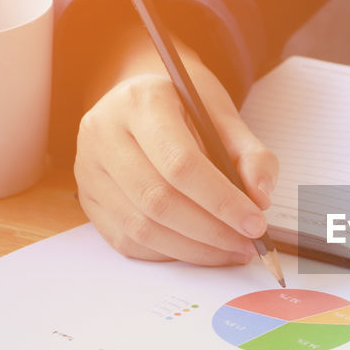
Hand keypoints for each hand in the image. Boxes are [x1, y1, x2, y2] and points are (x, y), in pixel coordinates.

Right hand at [74, 45, 279, 265]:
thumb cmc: (186, 106)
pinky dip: (170, 252)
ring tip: (232, 250)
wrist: (142, 97)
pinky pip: (129, 240)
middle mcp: (104, 133)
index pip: (180, 163)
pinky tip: (201, 249)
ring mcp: (89, 167)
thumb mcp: (224, 115)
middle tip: (248, 245)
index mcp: (141, 102)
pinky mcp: (88, 198)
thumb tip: (260, 199)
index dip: (221, 200)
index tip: (256, 223)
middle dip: (211, 231)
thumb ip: (251, 155)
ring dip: (194, 249)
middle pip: (158, 199)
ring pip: (141, 227)